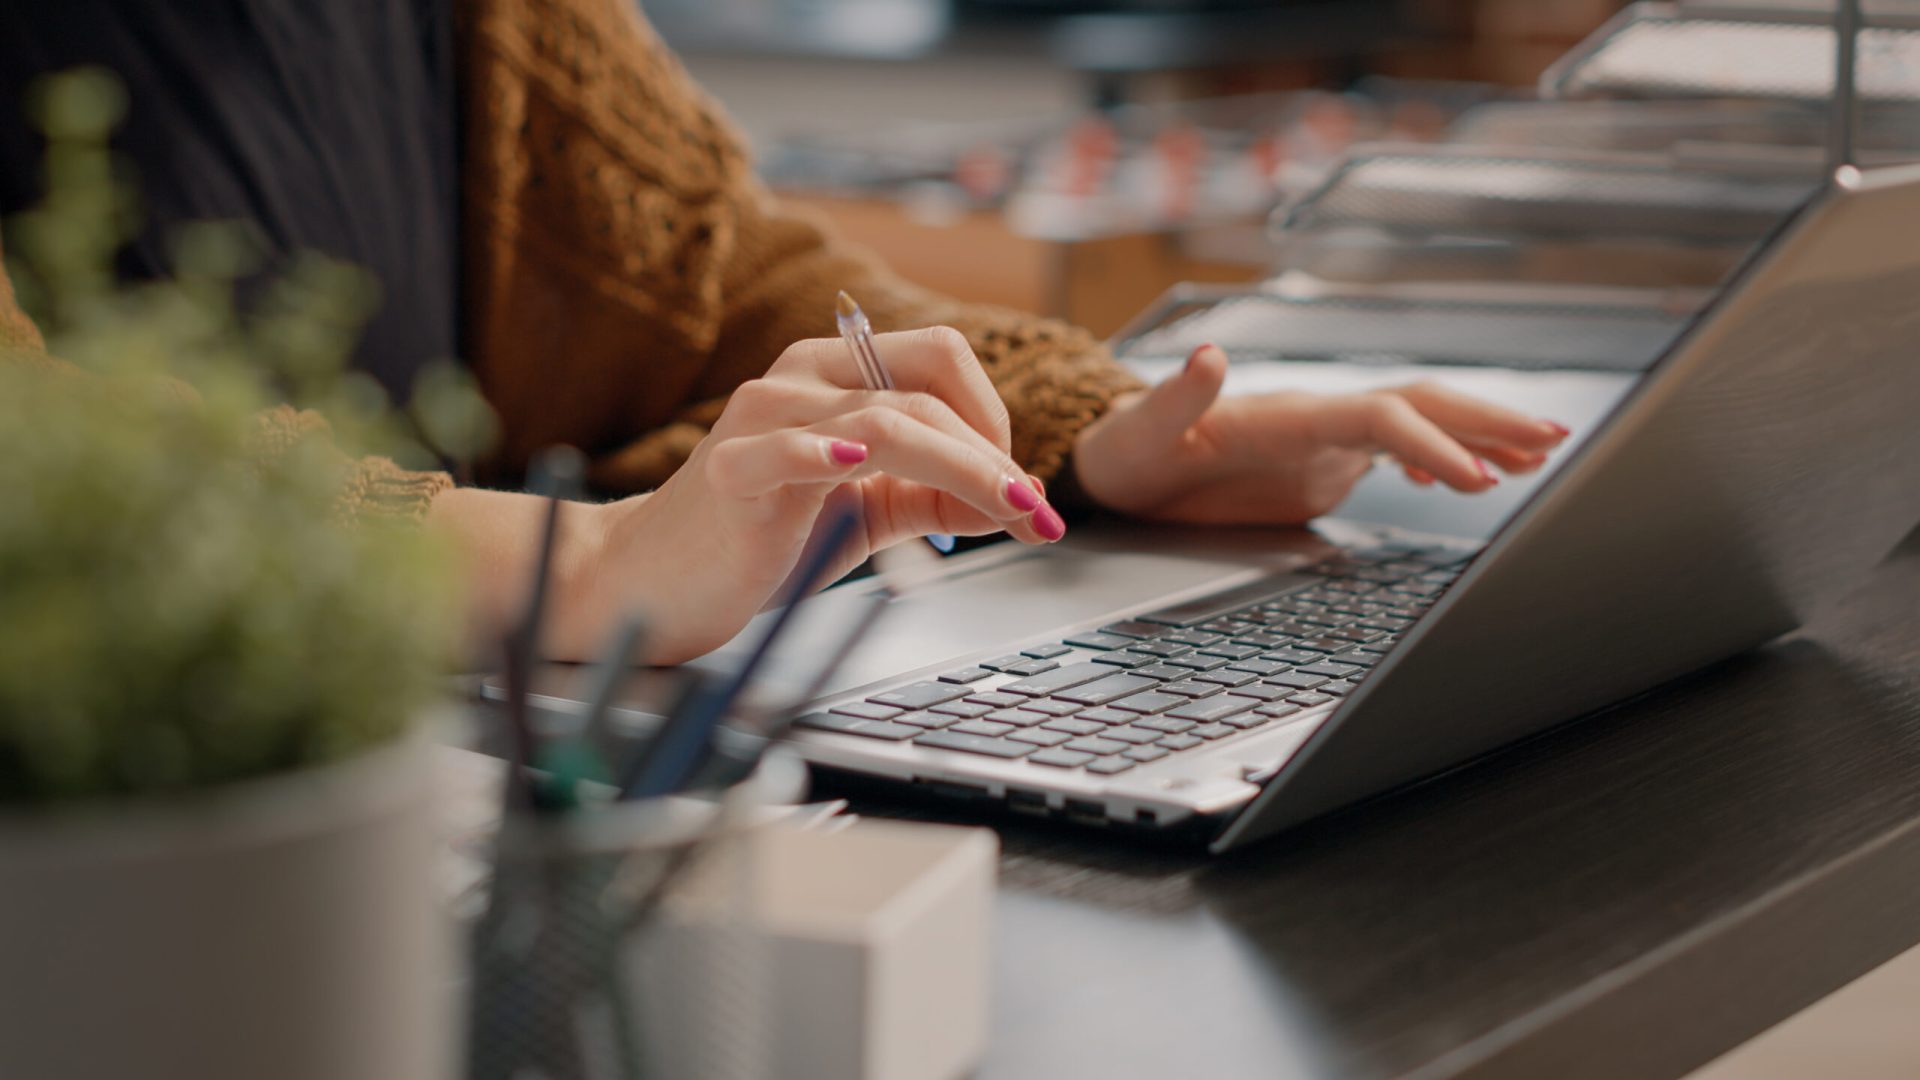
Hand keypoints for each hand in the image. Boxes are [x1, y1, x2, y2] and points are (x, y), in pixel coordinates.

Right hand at [556, 328, 1062, 661]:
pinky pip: (782, 449)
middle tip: (1033, 511)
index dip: (995, 417)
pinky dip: (824, 452)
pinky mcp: (728, 473)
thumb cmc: (759, 539)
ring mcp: (760, 421)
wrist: (656, 581)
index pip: (941, 359)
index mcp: (835, 374)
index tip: (1019, 485)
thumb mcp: (866, 512)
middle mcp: (799, 380)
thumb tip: (1020, 499)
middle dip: (994, 455)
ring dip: (960, 467)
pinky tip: (855, 463)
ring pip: (882, 418)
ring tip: (1005, 509)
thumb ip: (934, 497)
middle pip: (924, 390)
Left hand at [1071, 345, 1570, 524]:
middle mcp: (1317, 418)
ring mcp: (1323, 440)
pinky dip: (1442, 458)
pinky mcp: (1320, 463)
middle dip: (1485, 421)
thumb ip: (1176, 397)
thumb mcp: (1138, 430)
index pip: (1379, 417)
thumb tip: (1210, 354)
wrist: (1114, 460)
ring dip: (1478, 435)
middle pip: (1419, 406)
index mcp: (1286, 412)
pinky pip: (1397, 452)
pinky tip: (1468, 477)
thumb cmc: (1124, 449)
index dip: (1430, 442)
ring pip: (1419, 424)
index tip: (1474, 477)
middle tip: (1552, 440)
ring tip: (1539, 453)